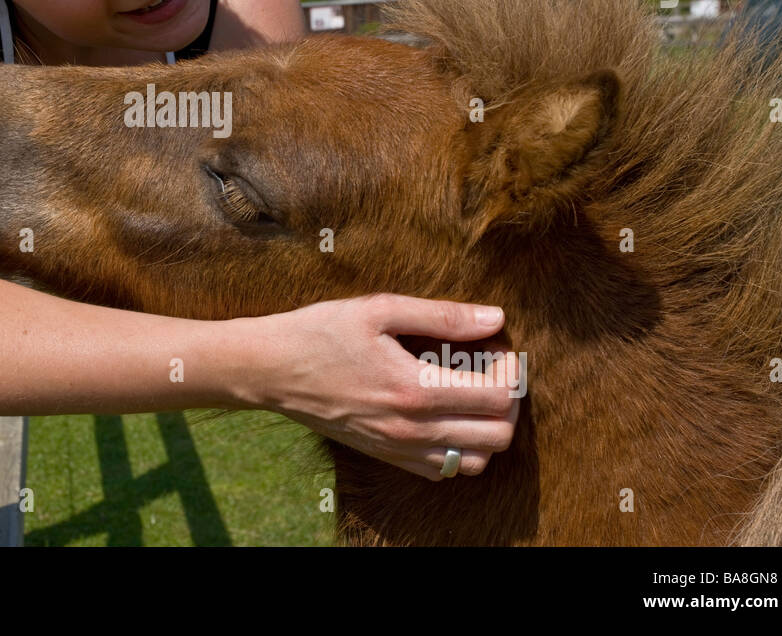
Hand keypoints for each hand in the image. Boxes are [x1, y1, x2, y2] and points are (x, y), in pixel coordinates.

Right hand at [248, 292, 519, 479]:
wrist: (269, 369)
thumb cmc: (320, 332)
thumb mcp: (379, 310)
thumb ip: (442, 316)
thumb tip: (496, 317)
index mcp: (415, 389)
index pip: (499, 397)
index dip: (512, 369)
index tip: (497, 345)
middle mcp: (411, 428)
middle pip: (498, 435)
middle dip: (509, 400)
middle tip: (493, 369)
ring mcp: (398, 448)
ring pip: (476, 461)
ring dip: (489, 429)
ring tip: (475, 394)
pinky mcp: (385, 456)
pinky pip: (442, 471)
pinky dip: (460, 449)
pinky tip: (447, 415)